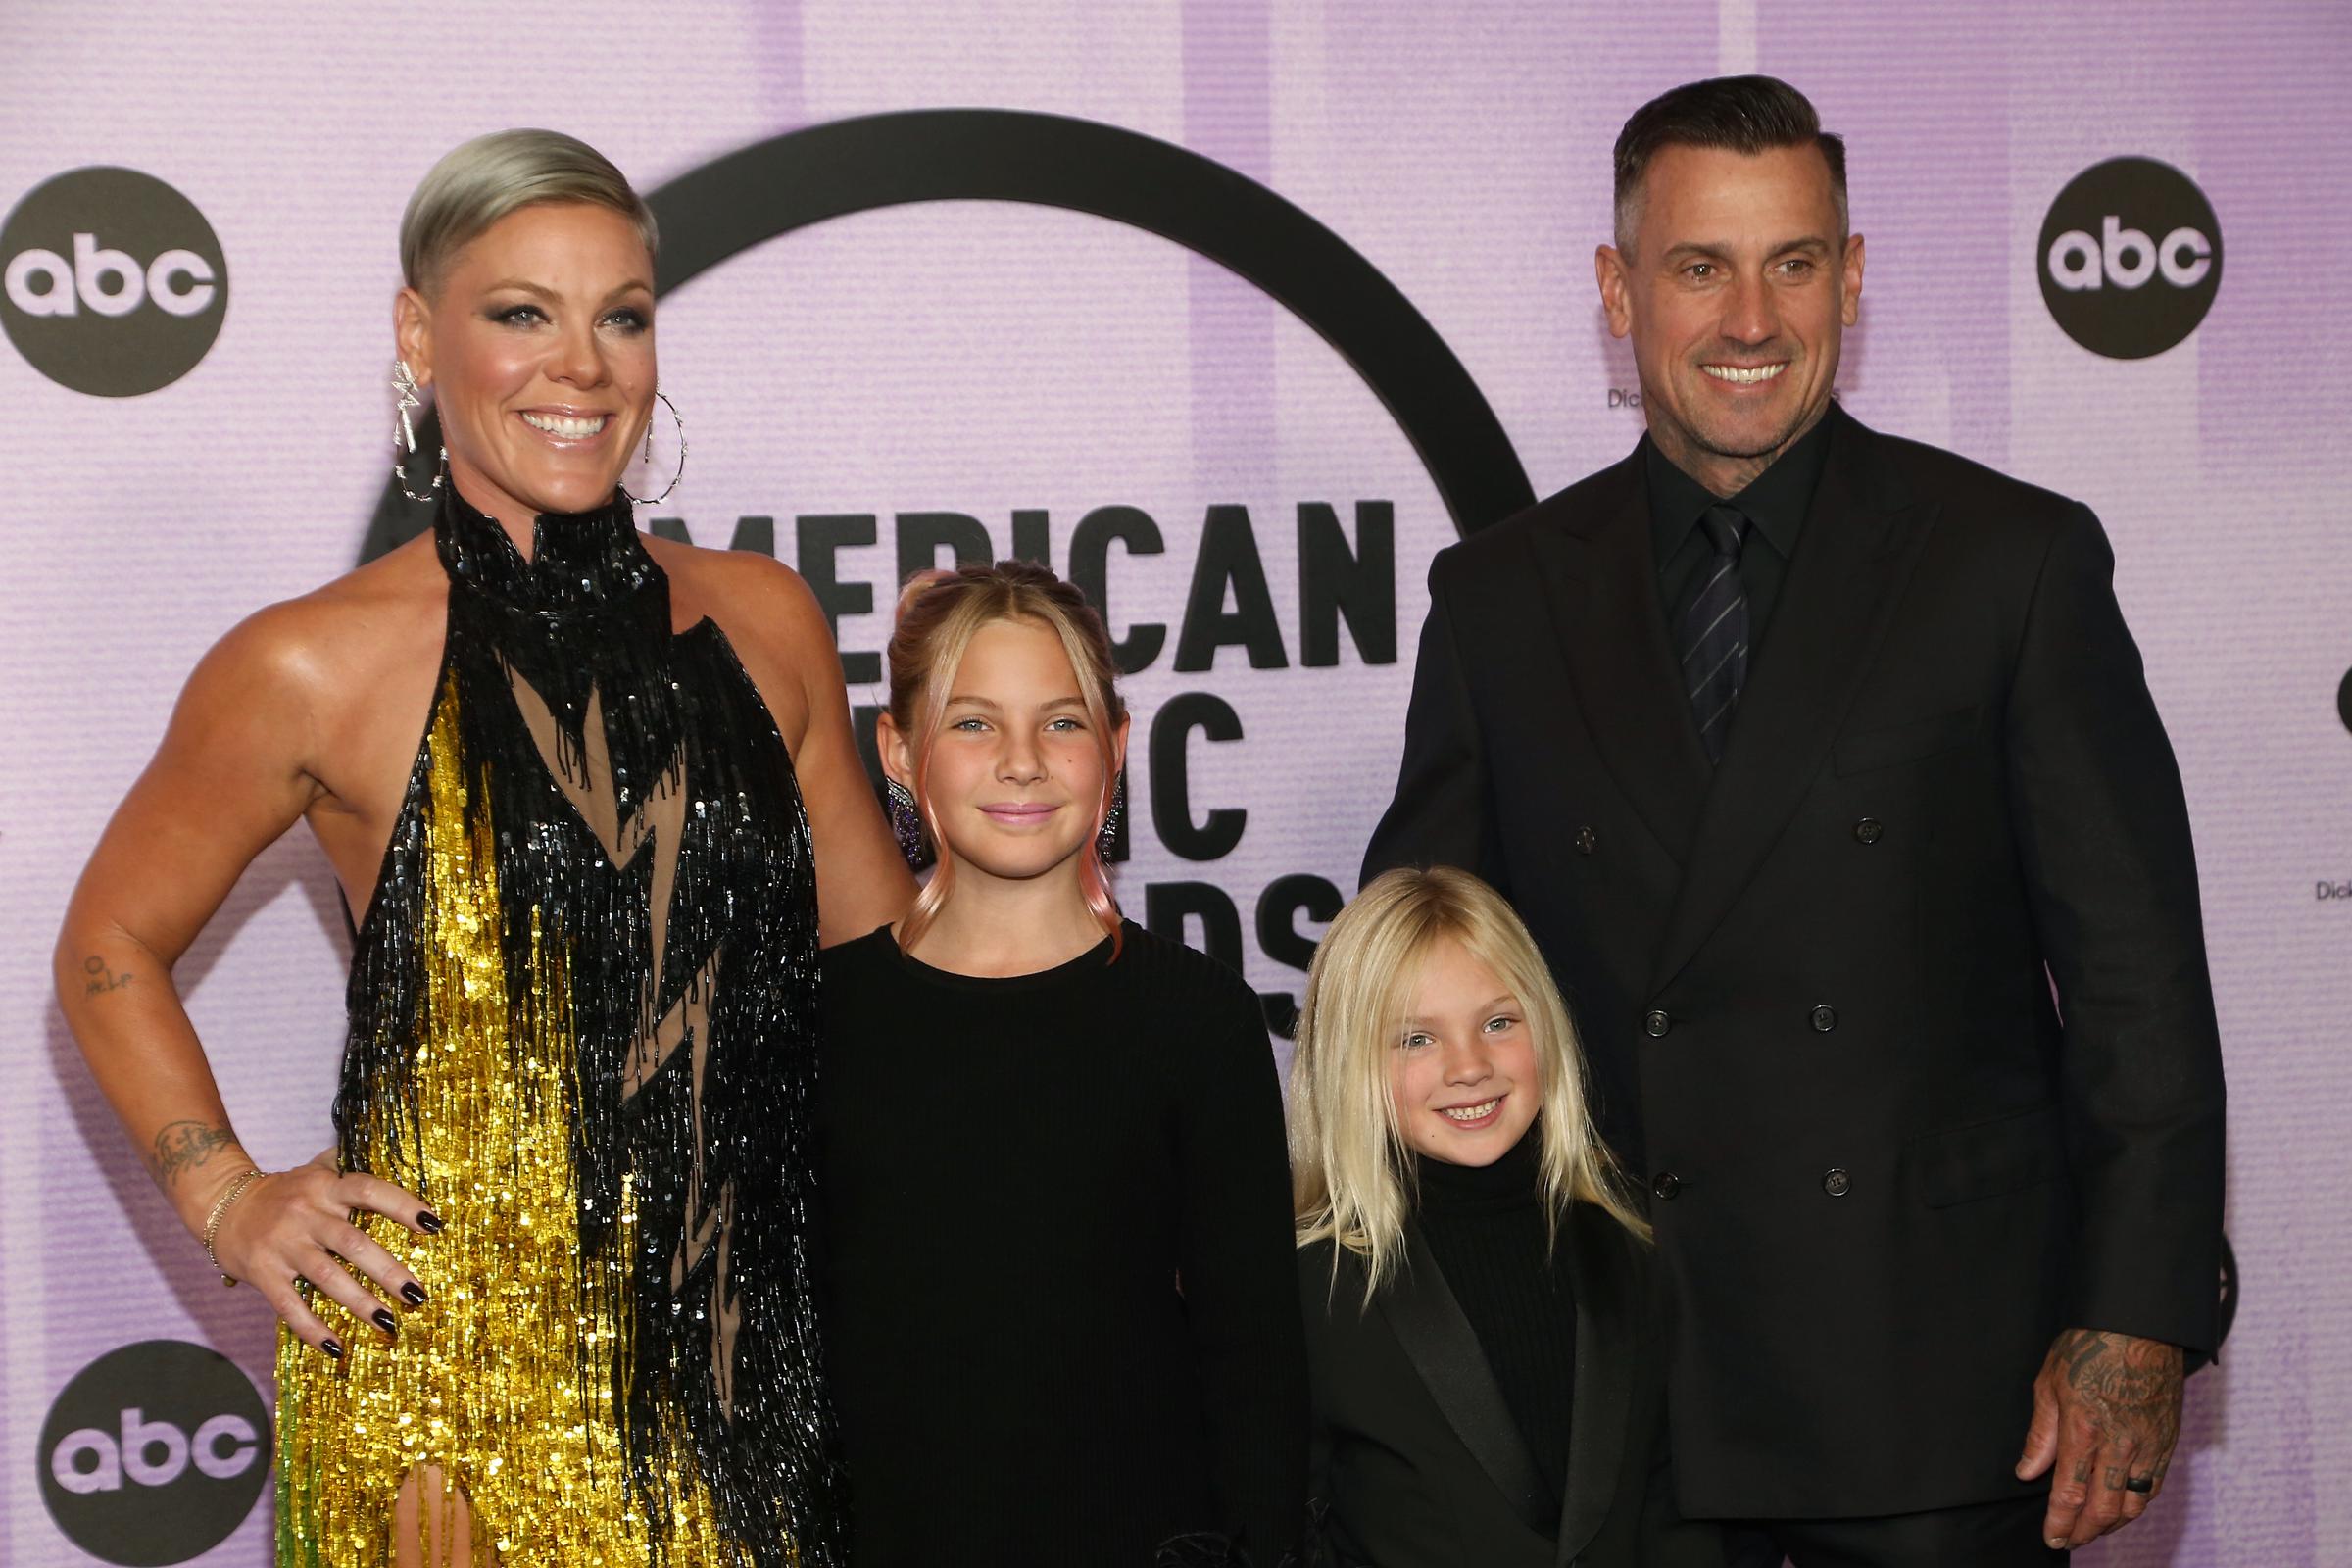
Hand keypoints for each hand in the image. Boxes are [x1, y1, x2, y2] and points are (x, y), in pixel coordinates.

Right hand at [205, 1152, 439, 1358]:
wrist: (223, 1206)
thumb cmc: (284, 1192)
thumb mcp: (315, 1170)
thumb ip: (349, 1164)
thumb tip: (392, 1149)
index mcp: (325, 1187)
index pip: (368, 1190)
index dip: (401, 1205)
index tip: (433, 1224)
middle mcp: (306, 1214)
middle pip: (353, 1243)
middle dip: (388, 1271)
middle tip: (418, 1294)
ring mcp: (283, 1245)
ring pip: (327, 1277)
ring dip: (360, 1303)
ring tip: (389, 1323)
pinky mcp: (263, 1273)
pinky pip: (289, 1305)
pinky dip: (312, 1328)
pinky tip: (336, 1347)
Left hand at [2015, 1327, 2184, 1548]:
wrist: (2140, 1326)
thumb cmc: (2089, 1347)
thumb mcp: (2049, 1383)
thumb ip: (2040, 1434)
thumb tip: (2027, 1472)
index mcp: (2084, 1430)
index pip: (2070, 1493)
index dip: (2059, 1523)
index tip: (2050, 1538)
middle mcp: (2120, 1445)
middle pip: (2103, 1509)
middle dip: (2083, 1532)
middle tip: (2067, 1542)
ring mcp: (2148, 1446)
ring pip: (2132, 1505)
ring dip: (2110, 1526)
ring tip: (2090, 1531)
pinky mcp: (2167, 1442)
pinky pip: (2153, 1487)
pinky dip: (2135, 1506)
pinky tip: (2120, 1511)